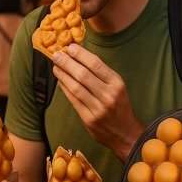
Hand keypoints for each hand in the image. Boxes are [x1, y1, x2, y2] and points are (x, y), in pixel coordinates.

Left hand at [52, 44, 143, 160]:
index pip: (96, 64)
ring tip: (55, 66)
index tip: (70, 47)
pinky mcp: (89, 119)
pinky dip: (65, 88)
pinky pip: (73, 100)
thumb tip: (78, 57)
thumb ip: (101, 74)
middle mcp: (108, 95)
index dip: (81, 55)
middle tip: (56, 54)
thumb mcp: (117, 87)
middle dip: (67, 63)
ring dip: (63, 75)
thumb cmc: (119, 105)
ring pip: (76, 87)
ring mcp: (98, 108)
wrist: (126, 134)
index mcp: (117, 84)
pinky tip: (60, 80)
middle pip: (83, 75)